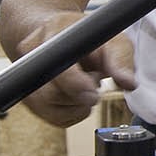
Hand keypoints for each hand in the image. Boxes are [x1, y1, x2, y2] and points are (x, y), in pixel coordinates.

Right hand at [15, 13, 136, 126]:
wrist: (60, 35)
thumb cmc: (88, 38)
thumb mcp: (113, 40)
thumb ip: (120, 59)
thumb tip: (129, 83)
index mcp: (52, 37)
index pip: (56, 69)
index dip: (75, 84)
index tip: (94, 91)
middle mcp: (30, 59)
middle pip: (51, 95)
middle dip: (81, 94)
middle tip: (94, 76)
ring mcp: (27, 81)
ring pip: (53, 110)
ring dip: (78, 104)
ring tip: (84, 81)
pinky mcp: (32, 101)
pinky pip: (56, 119)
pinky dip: (74, 112)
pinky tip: (76, 94)